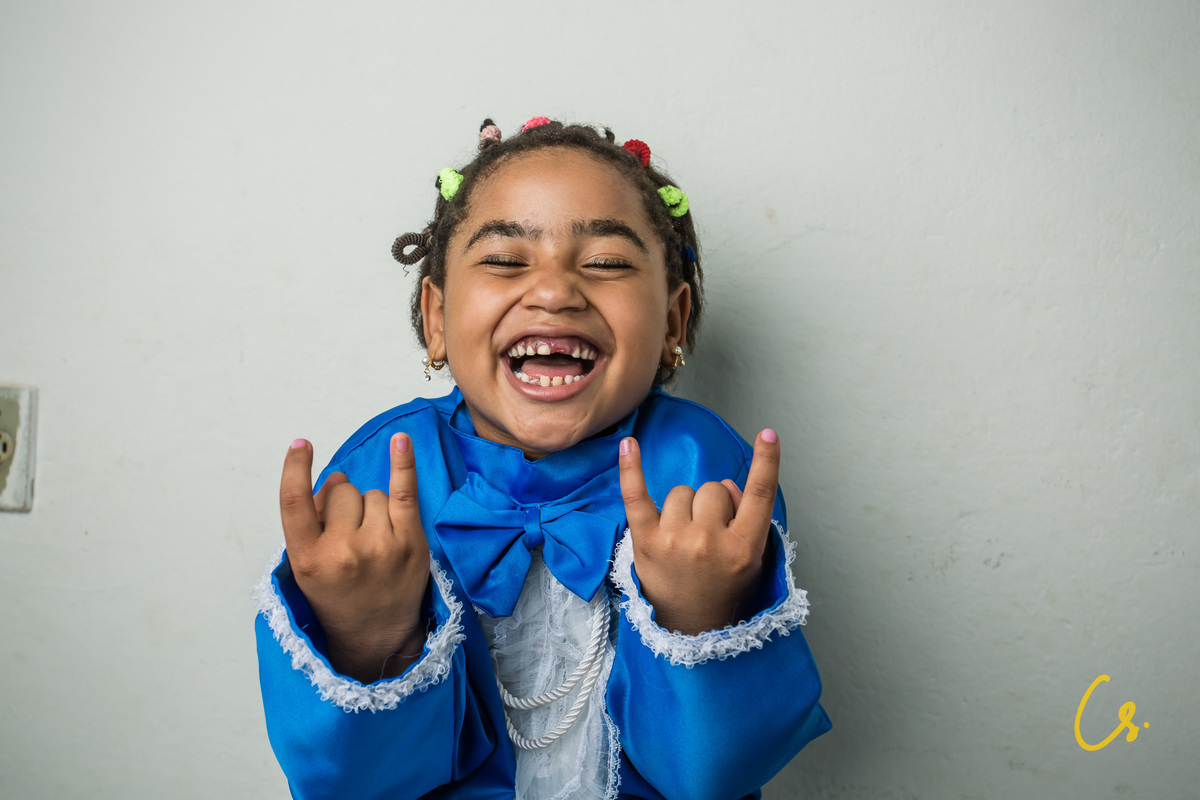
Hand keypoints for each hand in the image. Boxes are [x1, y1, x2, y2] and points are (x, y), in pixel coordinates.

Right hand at [279, 434, 430, 681]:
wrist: (375, 636)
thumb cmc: (339, 594)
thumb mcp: (308, 566)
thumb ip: (312, 523)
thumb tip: (335, 478)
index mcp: (308, 558)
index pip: (294, 502)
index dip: (295, 469)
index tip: (300, 444)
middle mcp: (343, 551)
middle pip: (342, 492)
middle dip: (343, 503)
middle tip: (350, 535)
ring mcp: (381, 546)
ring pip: (372, 494)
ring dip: (372, 508)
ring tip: (372, 542)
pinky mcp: (411, 542)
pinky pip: (404, 491)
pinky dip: (403, 464)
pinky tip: (401, 440)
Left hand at [618, 430, 779, 634]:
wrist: (691, 629)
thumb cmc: (723, 589)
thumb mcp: (752, 560)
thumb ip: (747, 518)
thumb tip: (725, 484)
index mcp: (744, 547)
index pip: (760, 494)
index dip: (767, 462)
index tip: (768, 434)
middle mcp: (710, 541)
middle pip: (713, 488)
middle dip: (713, 504)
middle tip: (708, 535)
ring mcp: (676, 540)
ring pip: (682, 492)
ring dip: (684, 508)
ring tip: (684, 538)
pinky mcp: (646, 541)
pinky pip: (636, 495)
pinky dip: (630, 469)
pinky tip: (628, 445)